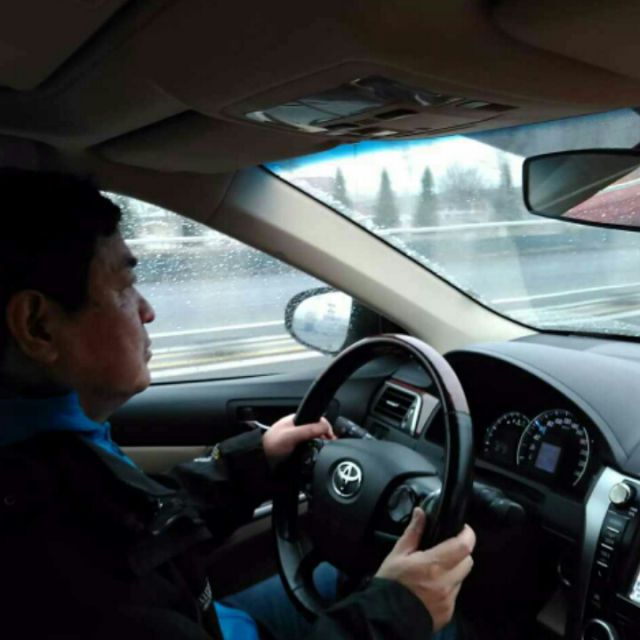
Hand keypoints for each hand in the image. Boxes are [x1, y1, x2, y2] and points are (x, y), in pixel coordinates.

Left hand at [262, 414, 334, 466]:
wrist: (260, 460)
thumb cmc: (270, 445)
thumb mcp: (291, 435)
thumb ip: (308, 430)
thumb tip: (325, 427)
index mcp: (297, 419)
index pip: (317, 419)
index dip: (326, 427)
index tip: (331, 437)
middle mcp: (298, 428)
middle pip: (317, 429)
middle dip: (325, 436)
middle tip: (331, 445)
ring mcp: (297, 439)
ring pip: (314, 439)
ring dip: (321, 444)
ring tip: (326, 450)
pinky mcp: (296, 450)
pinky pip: (310, 448)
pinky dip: (315, 451)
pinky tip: (317, 455)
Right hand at [375, 508, 475, 631]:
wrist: (386, 617)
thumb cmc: (390, 583)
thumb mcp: (398, 554)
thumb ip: (413, 532)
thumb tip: (421, 512)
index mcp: (433, 565)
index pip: (464, 546)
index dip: (468, 534)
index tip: (463, 528)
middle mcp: (446, 583)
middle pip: (468, 561)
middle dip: (460, 552)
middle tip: (445, 549)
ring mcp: (449, 600)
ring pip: (461, 578)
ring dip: (454, 571)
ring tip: (435, 570)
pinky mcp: (448, 613)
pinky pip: (454, 594)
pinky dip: (447, 587)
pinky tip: (431, 587)